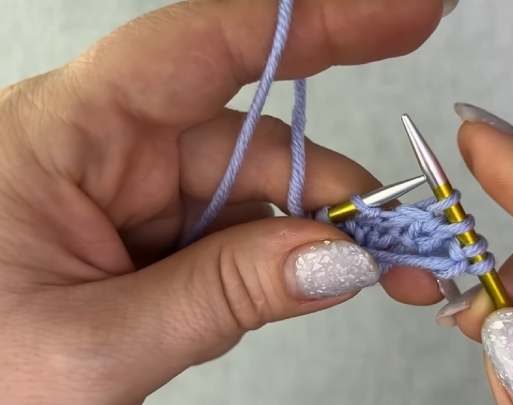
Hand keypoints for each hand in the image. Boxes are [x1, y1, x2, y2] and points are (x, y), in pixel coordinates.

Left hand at [0, 1, 449, 402]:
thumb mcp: (94, 347)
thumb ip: (222, 296)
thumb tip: (342, 255)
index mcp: (63, 135)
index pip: (202, 48)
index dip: (314, 22)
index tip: (407, 13)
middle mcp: (102, 146)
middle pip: (248, 139)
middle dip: (333, 189)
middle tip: (403, 243)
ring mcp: (128, 190)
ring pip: (251, 192)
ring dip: (314, 234)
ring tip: (373, 277)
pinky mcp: (146, 231)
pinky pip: (233, 229)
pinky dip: (281, 258)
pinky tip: (309, 283)